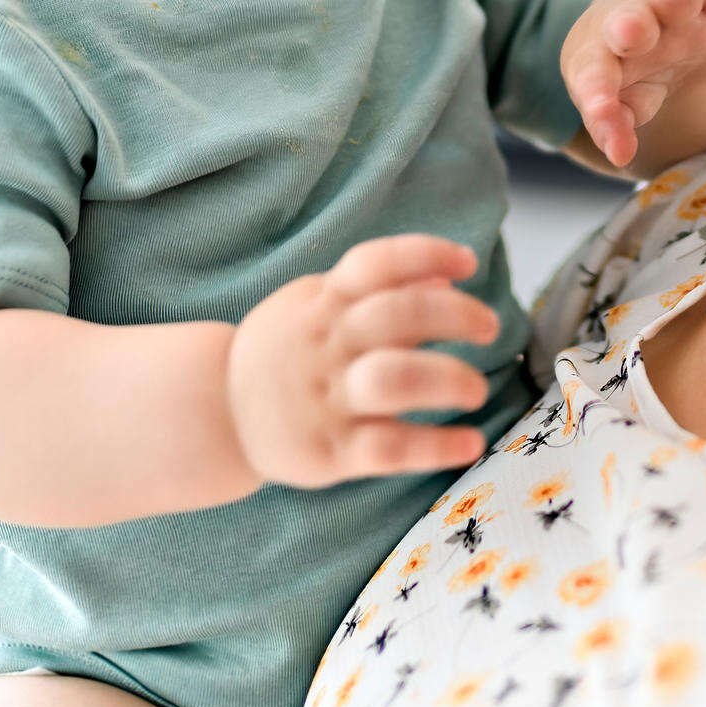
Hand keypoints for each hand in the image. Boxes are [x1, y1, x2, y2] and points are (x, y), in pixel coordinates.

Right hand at [226, 233, 500, 488]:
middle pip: (397, 316)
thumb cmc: (284, 351)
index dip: (426, 255)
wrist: (215, 412)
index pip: (376, 263)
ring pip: (393, 381)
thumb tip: (447, 277)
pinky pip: (389, 448)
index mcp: (323, 301)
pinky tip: (469, 443)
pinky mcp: (330, 451)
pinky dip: (436, 446)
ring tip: (476, 389)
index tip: (468, 263)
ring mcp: (328, 398)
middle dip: (455, 316)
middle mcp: (327, 344)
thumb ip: (379, 291)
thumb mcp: (317, 305)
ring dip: (446, 380)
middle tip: (490, 328)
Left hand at [564, 0, 705, 168]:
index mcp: (598, 51)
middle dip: (631, 27)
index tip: (601, 113)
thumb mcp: (621, 100)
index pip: (594, 73)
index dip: (598, 95)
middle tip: (629, 32)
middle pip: (630, 20)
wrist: (664, 28)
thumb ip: (614, 124)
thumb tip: (620, 156)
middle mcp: (632, 18)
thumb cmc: (632, 70)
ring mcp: (674, 2)